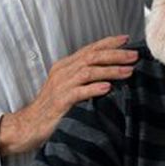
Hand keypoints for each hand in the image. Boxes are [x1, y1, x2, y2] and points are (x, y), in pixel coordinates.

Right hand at [0, 35, 137, 154]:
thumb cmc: (52, 108)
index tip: (127, 40)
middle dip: (115, 55)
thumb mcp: (68, 87)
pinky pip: (79, 92)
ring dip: (110, 70)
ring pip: (88, 71)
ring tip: (128, 71)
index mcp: (65, 66)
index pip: (89, 49)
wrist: (29, 125)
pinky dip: (94, 88)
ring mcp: (60, 86)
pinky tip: (108, 88)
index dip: (109, 43)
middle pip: (92, 57)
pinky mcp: (60, 101)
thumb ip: (84, 78)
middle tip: (134, 56)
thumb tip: (111, 74)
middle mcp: (63, 71)